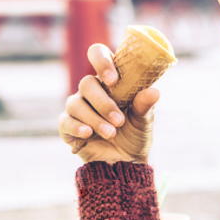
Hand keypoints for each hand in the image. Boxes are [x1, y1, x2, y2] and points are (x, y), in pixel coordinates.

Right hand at [58, 43, 159, 163]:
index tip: (113, 79)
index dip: (102, 61)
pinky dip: (76, 127)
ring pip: (76, 103)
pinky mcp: (68, 126)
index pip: (98, 55)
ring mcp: (78, 107)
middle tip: (119, 120)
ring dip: (94, 119)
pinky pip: (65, 121)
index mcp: (109, 80)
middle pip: (86, 83)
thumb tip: (154, 92)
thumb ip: (145, 105)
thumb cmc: (134, 135)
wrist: (125, 164)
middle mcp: (91, 90)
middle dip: (103, 103)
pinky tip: (88, 134)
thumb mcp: (143, 120)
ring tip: (111, 133)